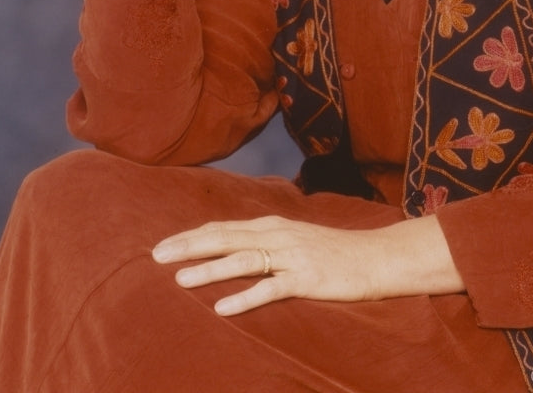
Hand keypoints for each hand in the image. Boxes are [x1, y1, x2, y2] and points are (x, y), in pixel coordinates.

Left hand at [151, 214, 464, 316]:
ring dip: (210, 269)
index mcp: (273, 225)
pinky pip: (271, 288)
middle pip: (226, 238)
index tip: (162, 245)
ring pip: (243, 259)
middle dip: (189, 246)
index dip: (192, 236)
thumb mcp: (295, 240)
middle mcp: (278, 235)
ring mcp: (292, 256)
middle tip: (155, 255)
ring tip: (180, 279)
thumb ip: (265, 242)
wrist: (376, 257)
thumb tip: (232, 249)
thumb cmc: (334, 252)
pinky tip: (223, 307)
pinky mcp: (307, 278)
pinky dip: (245, 297)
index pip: (223, 227)